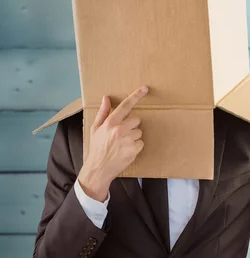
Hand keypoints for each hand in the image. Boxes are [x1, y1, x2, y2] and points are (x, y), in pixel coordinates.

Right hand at [78, 86, 148, 200]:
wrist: (99, 168)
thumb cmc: (97, 148)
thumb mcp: (95, 129)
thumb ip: (103, 113)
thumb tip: (106, 98)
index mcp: (110, 122)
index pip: (125, 106)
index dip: (136, 96)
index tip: (145, 89)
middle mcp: (119, 129)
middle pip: (136, 119)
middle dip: (131, 125)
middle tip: (121, 134)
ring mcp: (128, 139)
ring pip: (139, 131)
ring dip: (133, 136)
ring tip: (122, 144)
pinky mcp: (134, 149)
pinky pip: (141, 143)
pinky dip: (136, 146)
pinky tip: (126, 150)